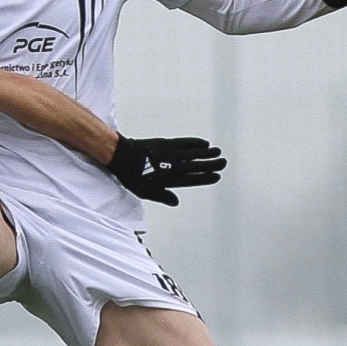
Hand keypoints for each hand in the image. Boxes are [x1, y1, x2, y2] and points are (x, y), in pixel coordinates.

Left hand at [106, 135, 225, 204]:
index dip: (206, 178)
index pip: (193, 179)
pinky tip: (204, 143)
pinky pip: (185, 142)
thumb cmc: (133, 177)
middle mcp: (174, 165)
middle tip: (223, 162)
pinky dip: (195, 142)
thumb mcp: (146, 192)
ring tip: (217, 151)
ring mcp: (171, 152)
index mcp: (170, 179)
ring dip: (207, 152)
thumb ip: (162, 196)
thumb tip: (175, 202)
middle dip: (212, 163)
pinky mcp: (167, 143)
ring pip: (194, 152)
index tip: (217, 176)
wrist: (123, 156)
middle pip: (197, 165)